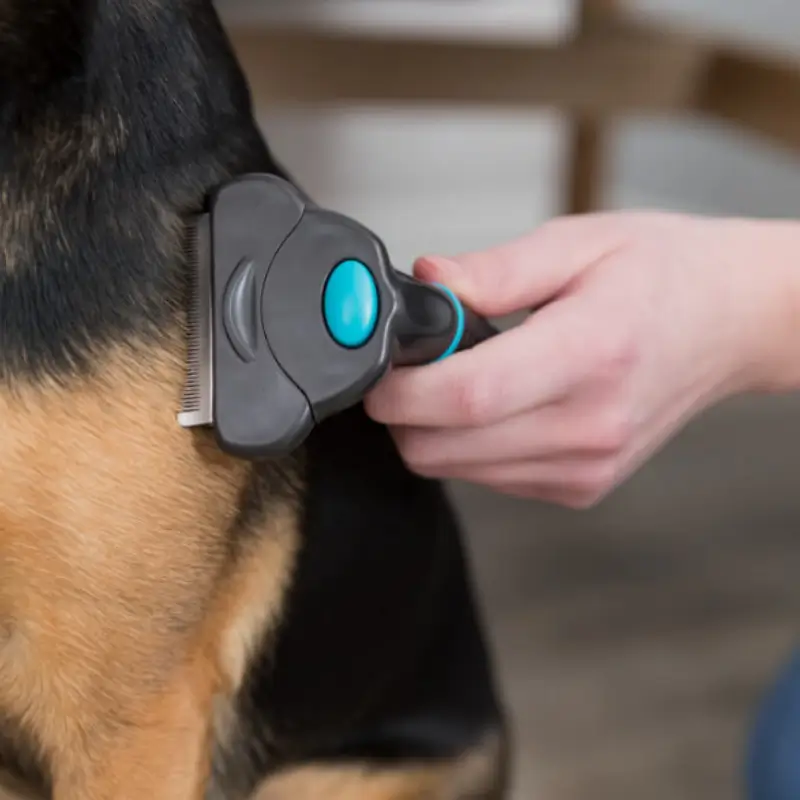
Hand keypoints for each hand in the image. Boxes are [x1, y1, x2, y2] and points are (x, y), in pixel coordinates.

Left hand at [365, 212, 799, 506]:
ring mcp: (585, 466)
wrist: (730, 323)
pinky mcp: (580, 486)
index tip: (378, 369)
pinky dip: (468, 446)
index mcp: (588, 354)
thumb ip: (493, 270)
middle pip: (443, 448)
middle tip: (413, 365)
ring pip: (456, 470)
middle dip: (403, 412)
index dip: (400, 389)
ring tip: (463, 377)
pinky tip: (497, 404)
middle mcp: (588, 426)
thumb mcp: (579, 243)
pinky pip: (488, 478)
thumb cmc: (664, 275)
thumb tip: (425, 284)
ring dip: (434, 430)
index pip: (466, 396)